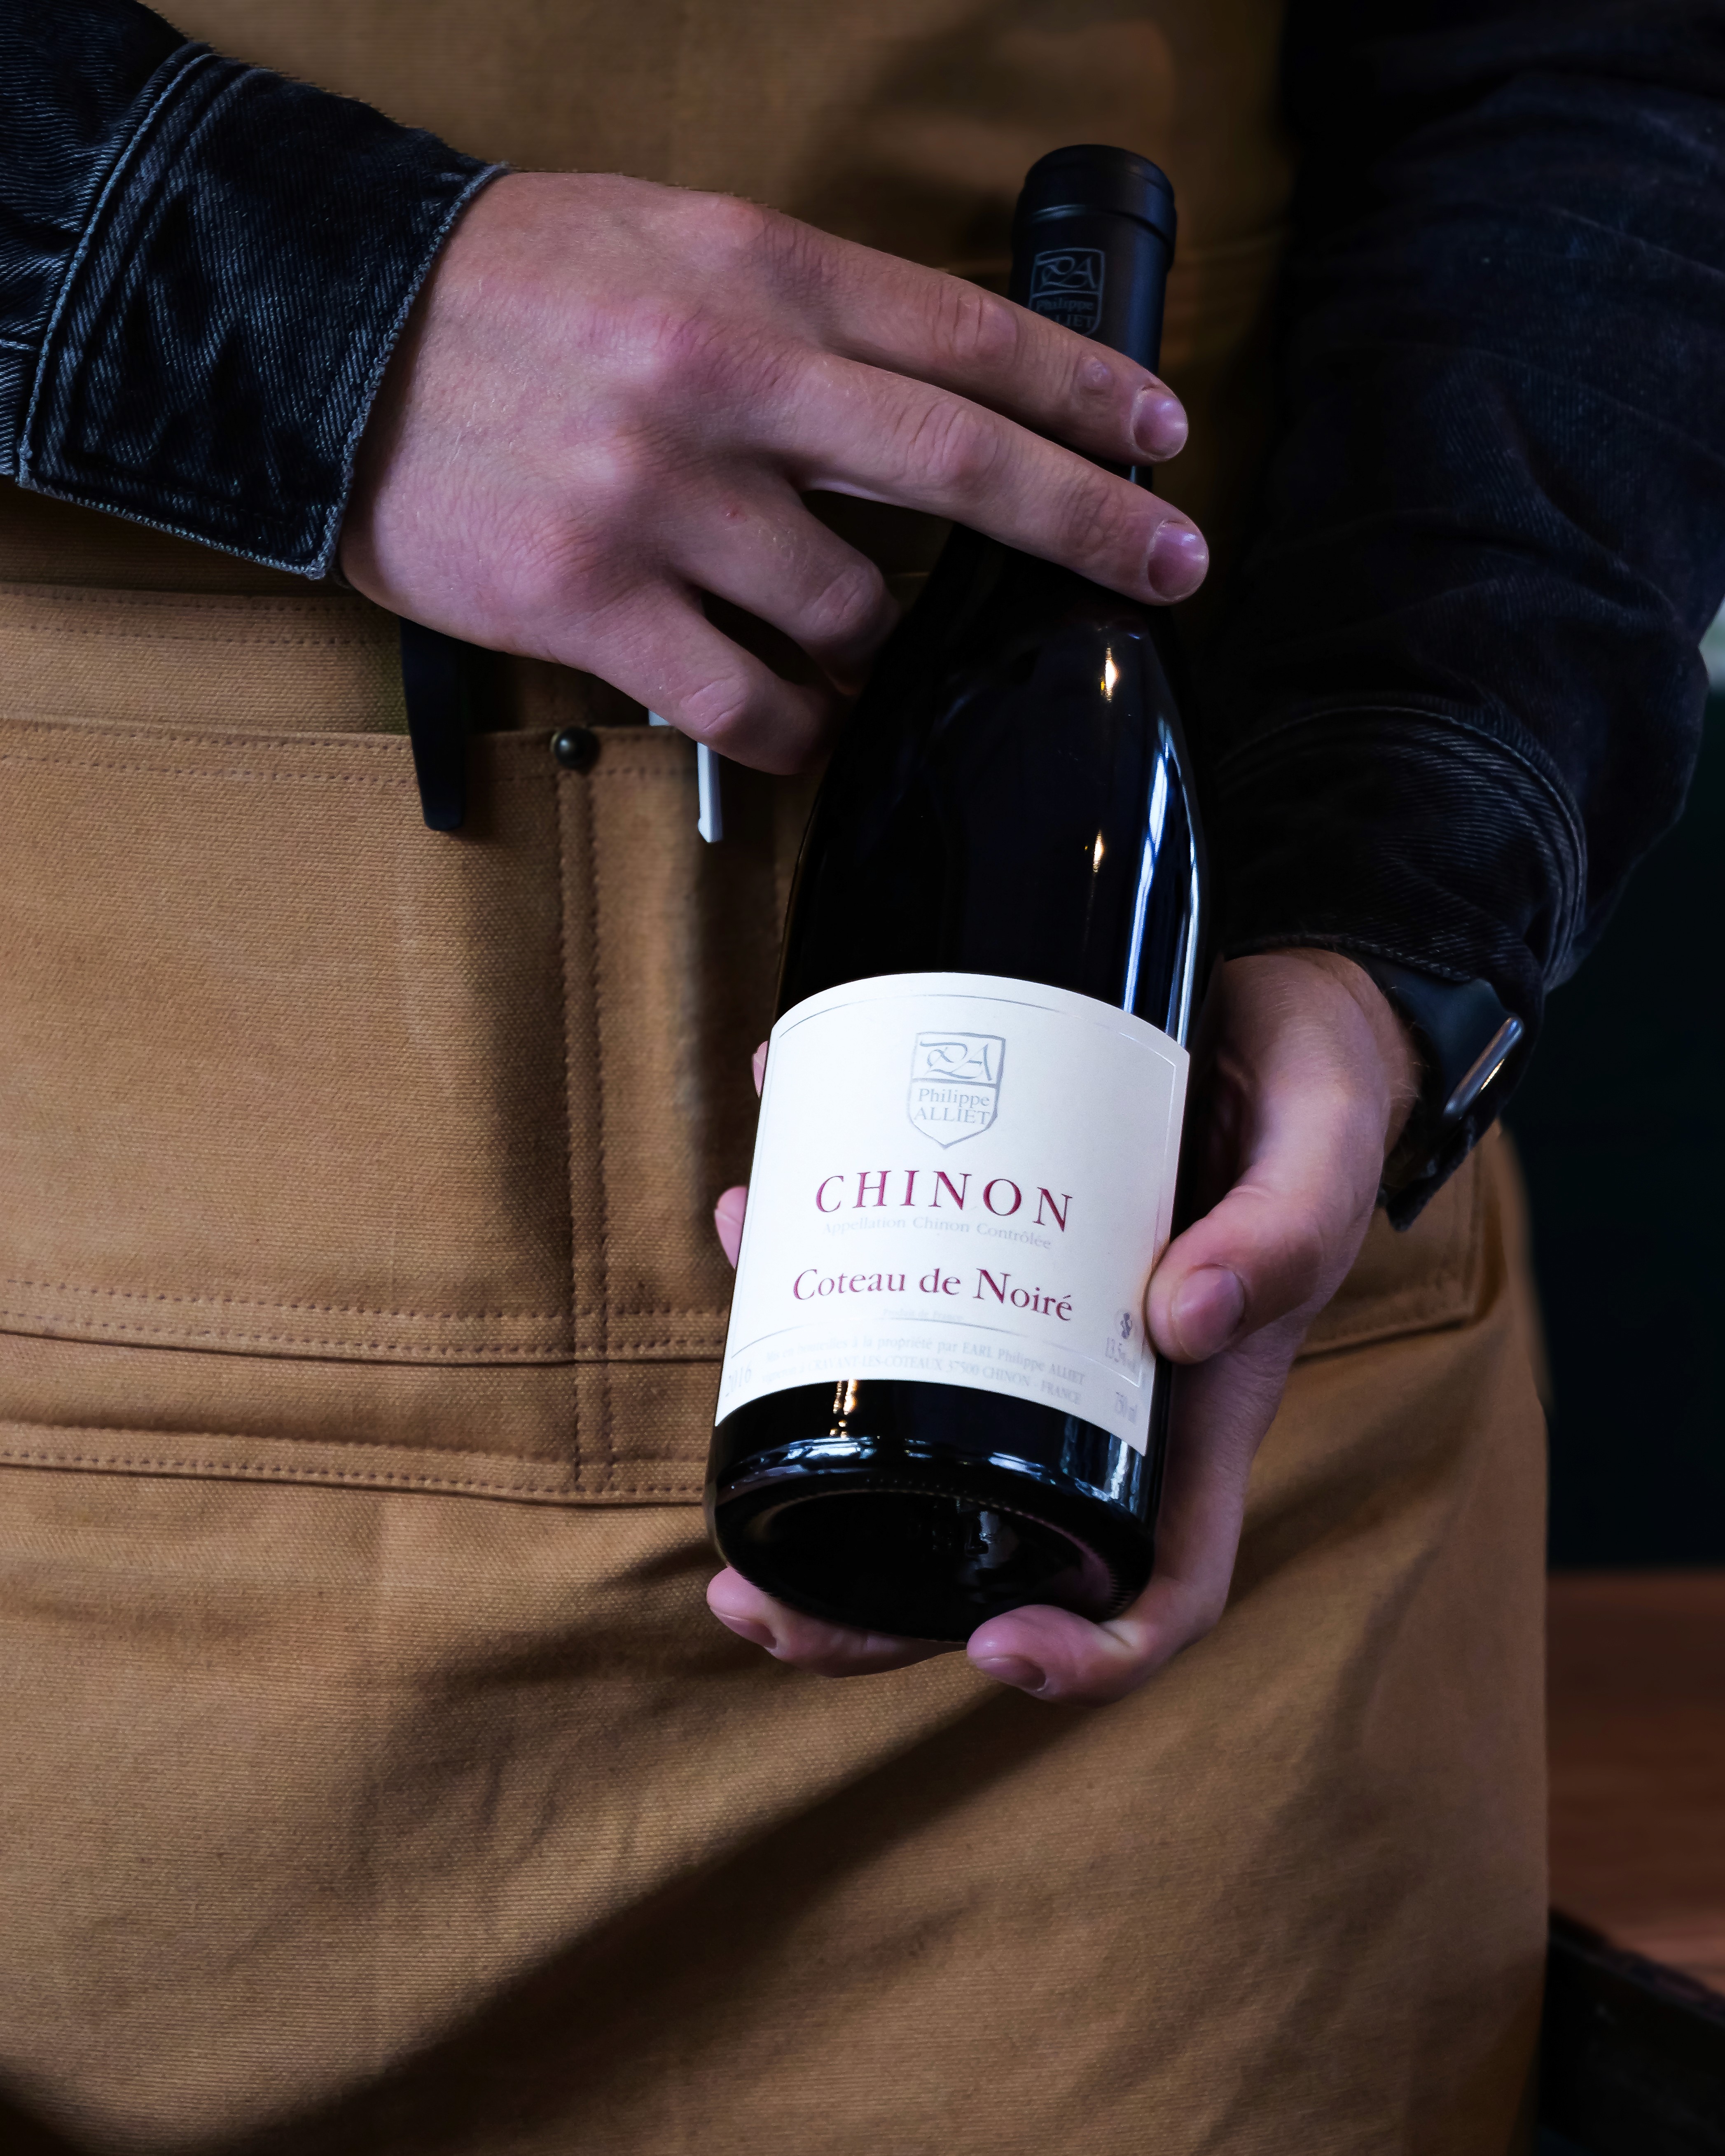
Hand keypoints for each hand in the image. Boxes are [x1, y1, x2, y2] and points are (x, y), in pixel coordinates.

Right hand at [339, 172, 1206, 773]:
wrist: (321, 337)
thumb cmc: (501, 291)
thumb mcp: (666, 241)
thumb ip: (795, 311)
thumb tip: (915, 400)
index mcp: (751, 273)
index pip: (961, 334)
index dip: (1079, 391)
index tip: (1156, 433)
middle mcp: (720, 380)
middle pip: (957, 467)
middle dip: (1086, 523)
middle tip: (1169, 565)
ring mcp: (658, 498)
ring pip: (849, 610)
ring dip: (884, 649)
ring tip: (868, 655)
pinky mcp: (591, 602)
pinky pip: (747, 700)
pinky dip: (799, 727)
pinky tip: (807, 725)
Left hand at [707, 951, 1418, 1702]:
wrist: (1267, 1010)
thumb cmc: (1312, 1099)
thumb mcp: (1322, 1149)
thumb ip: (1286, 1230)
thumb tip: (1185, 1315)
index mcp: (1193, 1415)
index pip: (1154, 1586)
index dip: (1086, 1652)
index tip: (995, 1649)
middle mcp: (1095, 1397)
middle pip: (977, 1550)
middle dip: (857, 1607)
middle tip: (743, 1605)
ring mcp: (1027, 1327)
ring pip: (899, 1428)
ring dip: (796, 1438)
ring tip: (724, 1379)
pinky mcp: (977, 1244)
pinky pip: (878, 1284)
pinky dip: (801, 1256)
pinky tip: (751, 1200)